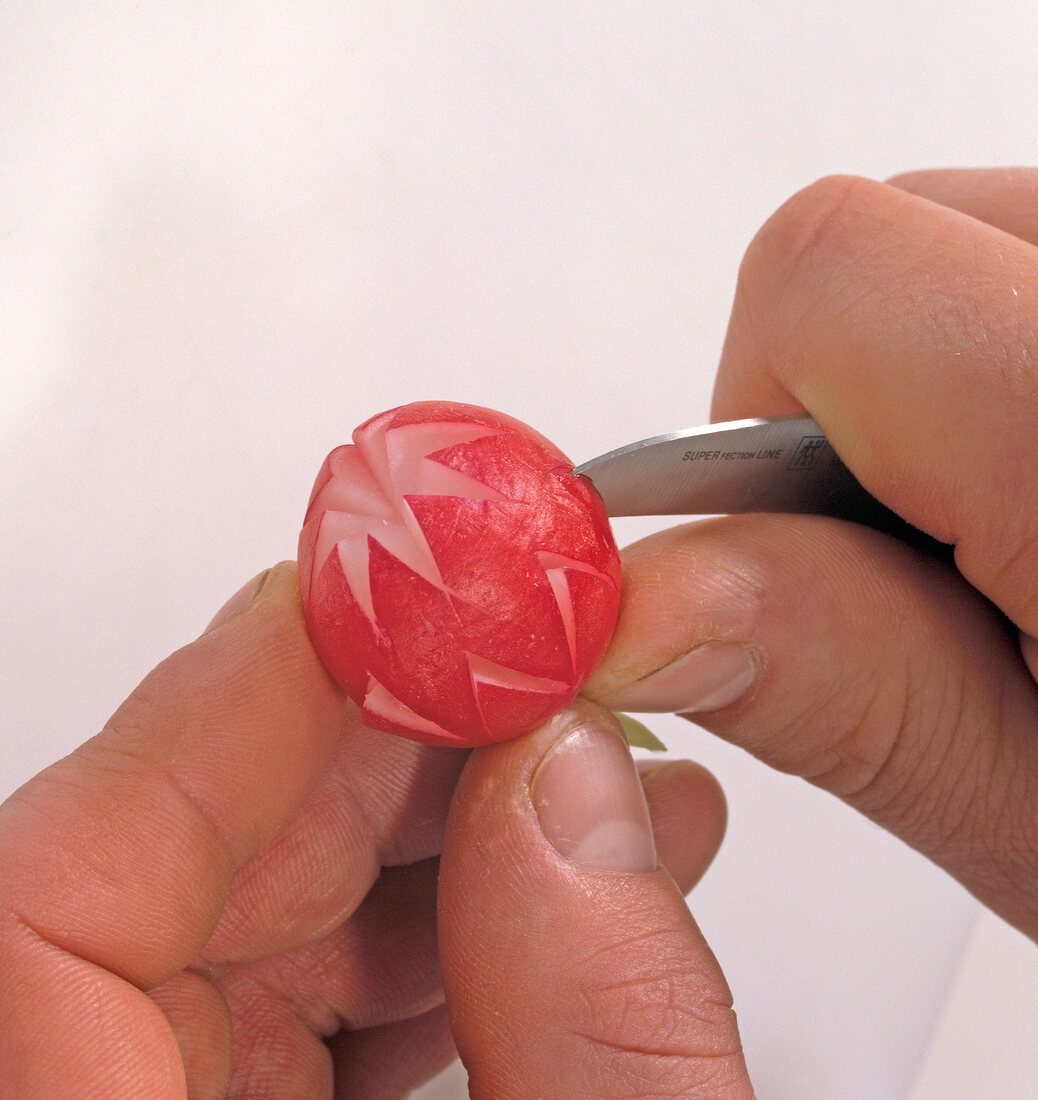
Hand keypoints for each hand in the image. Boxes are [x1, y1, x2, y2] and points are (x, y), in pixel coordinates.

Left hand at [0, 563, 747, 1096]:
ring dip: (421, 820)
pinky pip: (289, 997)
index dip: (213, 713)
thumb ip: (601, 1043)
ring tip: (582, 762)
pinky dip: (422, 925)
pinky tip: (554, 885)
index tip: (368, 601)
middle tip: (515, 659)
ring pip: (237, 921)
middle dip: (366, 739)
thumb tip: (580, 789)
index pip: (49, 912)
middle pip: (166, 877)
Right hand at [587, 167, 1037, 940]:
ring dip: (935, 380)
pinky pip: (1026, 265)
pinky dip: (1002, 365)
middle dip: (843, 397)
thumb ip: (853, 695)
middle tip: (929, 551)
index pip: (824, 276)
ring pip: (964, 240)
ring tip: (1015, 530)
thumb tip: (655, 606)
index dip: (749, 415)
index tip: (789, 548)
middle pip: (888, 231)